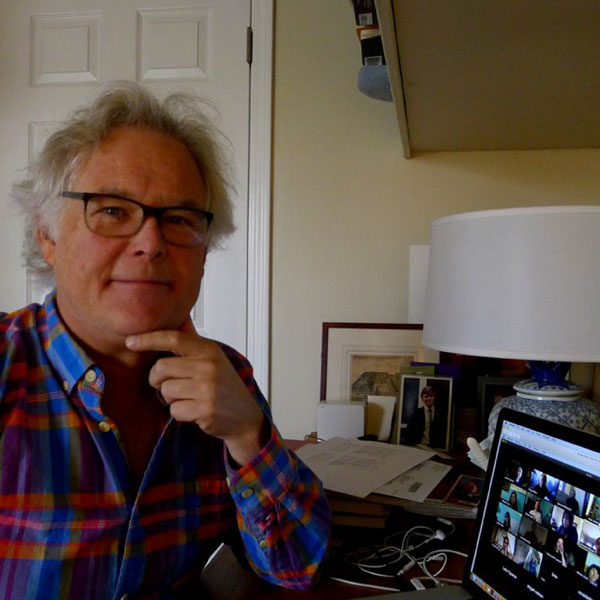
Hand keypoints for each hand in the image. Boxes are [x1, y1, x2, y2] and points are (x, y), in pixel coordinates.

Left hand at [125, 318, 266, 465]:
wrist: (245, 416)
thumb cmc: (224, 386)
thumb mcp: (213, 360)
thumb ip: (191, 347)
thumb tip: (173, 323)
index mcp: (209, 350)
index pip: (174, 338)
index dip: (149, 339)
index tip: (130, 342)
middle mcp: (209, 366)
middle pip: (161, 368)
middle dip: (158, 379)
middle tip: (168, 384)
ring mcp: (207, 388)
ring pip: (166, 391)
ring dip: (171, 398)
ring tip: (189, 398)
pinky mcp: (205, 409)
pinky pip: (174, 410)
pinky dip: (180, 413)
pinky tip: (195, 411)